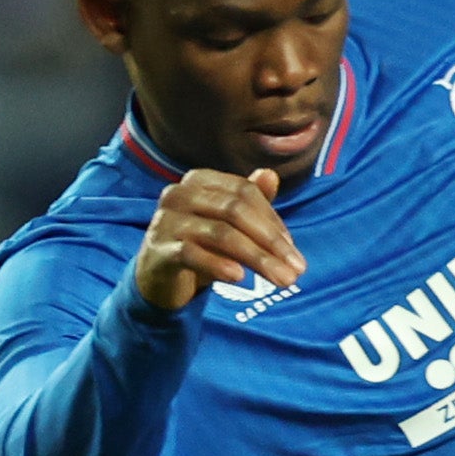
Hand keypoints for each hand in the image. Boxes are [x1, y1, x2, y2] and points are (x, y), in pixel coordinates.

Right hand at [133, 167, 306, 311]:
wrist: (158, 276)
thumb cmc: (199, 244)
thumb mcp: (228, 223)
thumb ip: (249, 202)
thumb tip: (271, 175)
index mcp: (199, 180)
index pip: (244, 192)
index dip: (273, 220)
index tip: (293, 250)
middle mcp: (179, 194)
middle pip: (235, 211)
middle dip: (271, 242)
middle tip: (297, 269)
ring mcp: (166, 220)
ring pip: (220, 234)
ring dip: (257, 259)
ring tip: (282, 280)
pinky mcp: (158, 249)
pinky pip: (192, 254)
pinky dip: (218, 265)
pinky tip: (239, 277)